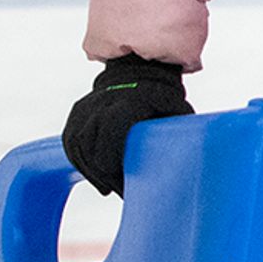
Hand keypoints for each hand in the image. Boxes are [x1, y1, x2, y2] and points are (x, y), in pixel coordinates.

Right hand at [60, 54, 189, 195]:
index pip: (110, 141)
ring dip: (91, 171)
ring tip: (107, 187)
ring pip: (78, 148)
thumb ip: (179, 132)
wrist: (138, 70)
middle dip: (105, 175)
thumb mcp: (176, 110)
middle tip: (119, 191)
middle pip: (92, 149)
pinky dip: (80, 161)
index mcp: (126, 105)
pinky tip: (95, 176)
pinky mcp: (77, 112)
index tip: (128, 186)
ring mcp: (85, 108)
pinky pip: (71, 142)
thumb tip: (191, 160)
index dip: (116, 169)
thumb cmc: (162, 97)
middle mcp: (100, 105)